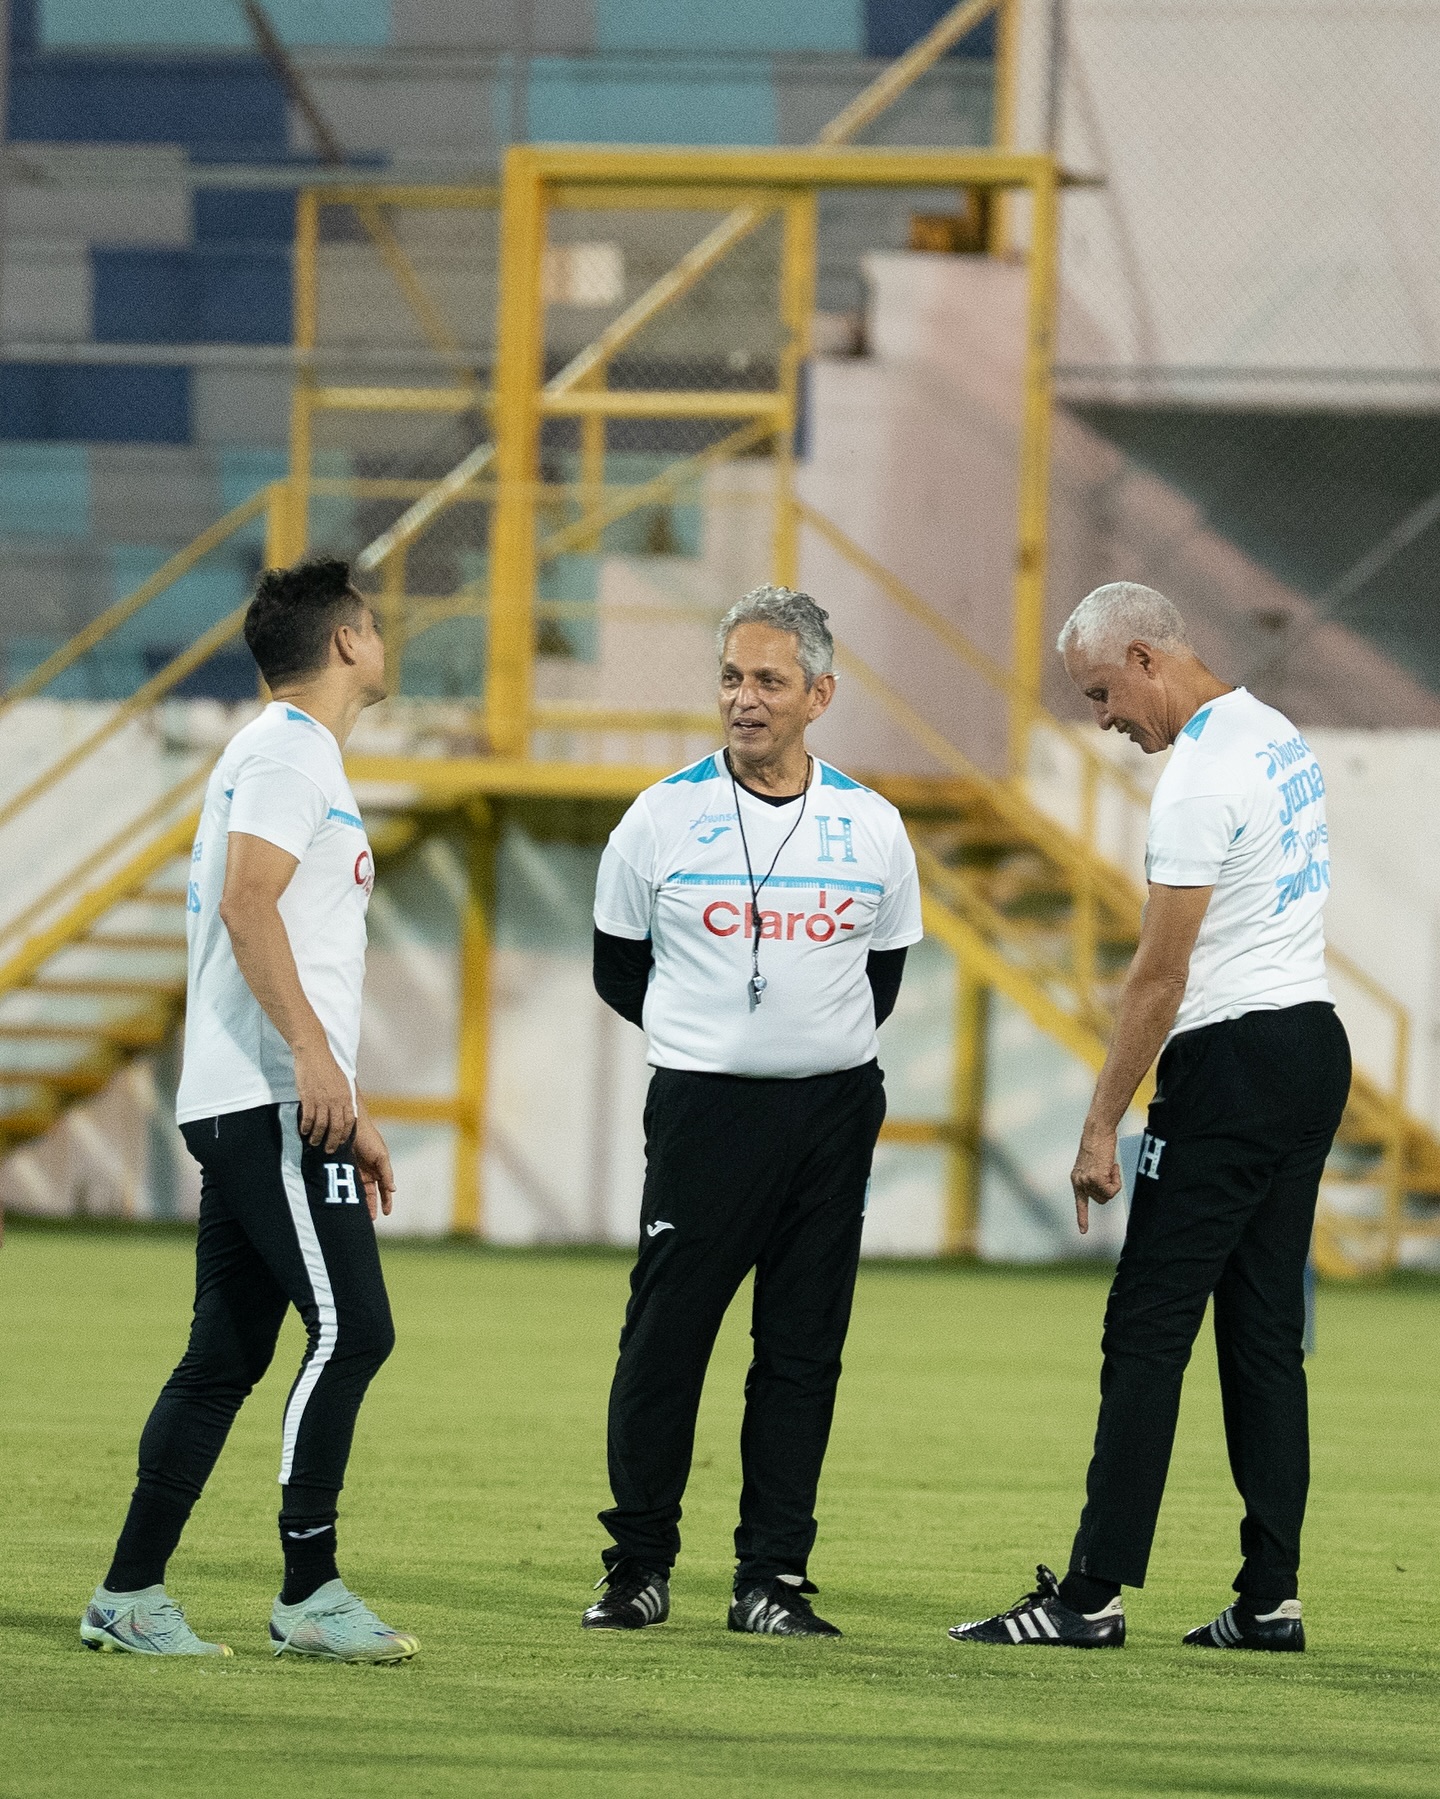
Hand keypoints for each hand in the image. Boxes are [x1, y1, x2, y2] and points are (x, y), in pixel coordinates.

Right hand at [294, 1040, 354, 1152]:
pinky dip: (306, 1127)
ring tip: (314, 1142)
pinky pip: (308, 1118)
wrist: (314, 1054)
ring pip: (321, 1126)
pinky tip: (304, 1131)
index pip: (349, 1121)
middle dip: (333, 1141)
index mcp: (346, 1097)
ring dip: (317, 1137)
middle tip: (328, 1150)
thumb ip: (343, 1097)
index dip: (345, 1134)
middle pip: (336, 1127)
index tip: (341, 1142)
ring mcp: (322, 1100)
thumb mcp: (342, 1082)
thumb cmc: (327, 1066)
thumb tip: (345, 1111)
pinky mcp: (308, 1099)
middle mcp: (336, 1101)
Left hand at [352, 1112, 394, 1220]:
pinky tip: (347, 1204)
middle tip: (369, 1221)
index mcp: (379, 1169)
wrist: (350, 1125)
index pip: (383, 1189)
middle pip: (370, 1194)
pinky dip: (348, 1195)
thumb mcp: (381, 1156)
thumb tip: (393, 1190)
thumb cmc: (369, 1138)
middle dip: (370, 1207)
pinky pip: (345, 1186)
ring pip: (358, 1193)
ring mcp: (354, 1172)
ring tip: (358, 1217)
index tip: (386, 1213)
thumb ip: (387, 1173)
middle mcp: (367, 1172)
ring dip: (359, 1204)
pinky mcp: (341, 1170)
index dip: (385, 1201)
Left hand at [1070, 1121, 1121, 1235]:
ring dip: (1113, 1183)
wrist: (1098, 1132)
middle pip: (1101, 1200)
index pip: (1079, 1202)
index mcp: (1077, 1178)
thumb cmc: (1099, 1143)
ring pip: (1107, 1196)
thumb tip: (1103, 1187)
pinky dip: (1116, 1181)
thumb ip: (1095, 1177)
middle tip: (1109, 1170)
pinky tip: (1112, 1167)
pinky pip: (1112, 1191)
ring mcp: (1086, 1181)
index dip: (1082, 1217)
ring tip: (1109, 1166)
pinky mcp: (1095, 1179)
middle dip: (1109, 1188)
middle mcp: (1079, 1181)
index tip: (1083, 1231)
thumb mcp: (1093, 1164)